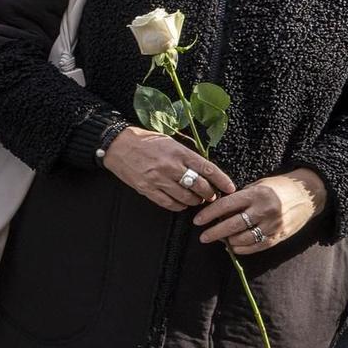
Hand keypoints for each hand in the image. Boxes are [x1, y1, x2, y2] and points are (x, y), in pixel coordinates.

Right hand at [101, 127, 235, 210]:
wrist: (117, 144)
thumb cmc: (145, 141)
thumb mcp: (170, 142)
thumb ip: (186, 156)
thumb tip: (204, 172)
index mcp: (179, 152)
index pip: (208, 168)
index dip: (222, 180)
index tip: (230, 188)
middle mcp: (170, 166)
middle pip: (199, 186)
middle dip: (209, 194)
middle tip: (210, 195)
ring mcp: (158, 179)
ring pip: (186, 198)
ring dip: (194, 201)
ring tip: (195, 199)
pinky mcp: (147, 189)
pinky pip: (169, 203)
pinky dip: (178, 206)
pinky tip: (180, 203)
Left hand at [195, 170, 326, 254]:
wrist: (308, 195)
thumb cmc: (278, 187)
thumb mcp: (258, 185)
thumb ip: (240, 198)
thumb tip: (217, 211)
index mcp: (256, 194)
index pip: (226, 205)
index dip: (209, 214)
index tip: (197, 220)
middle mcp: (264, 210)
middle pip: (232, 225)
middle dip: (214, 233)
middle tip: (203, 236)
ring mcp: (272, 225)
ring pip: (243, 239)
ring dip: (228, 241)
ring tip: (220, 240)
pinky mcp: (279, 236)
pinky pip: (256, 246)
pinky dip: (242, 248)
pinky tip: (233, 246)